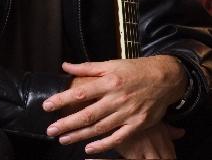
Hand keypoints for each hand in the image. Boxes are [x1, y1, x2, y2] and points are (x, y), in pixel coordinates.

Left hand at [42, 56, 186, 153]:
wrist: (164, 78)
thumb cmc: (134, 70)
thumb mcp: (110, 64)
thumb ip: (86, 67)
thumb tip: (65, 66)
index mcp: (108, 82)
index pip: (80, 93)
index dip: (62, 100)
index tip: (47, 106)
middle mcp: (116, 99)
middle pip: (87, 115)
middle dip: (67, 123)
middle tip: (51, 130)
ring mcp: (127, 114)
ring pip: (99, 128)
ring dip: (79, 135)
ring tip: (63, 139)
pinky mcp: (137, 124)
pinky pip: (118, 138)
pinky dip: (103, 145)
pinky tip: (89, 148)